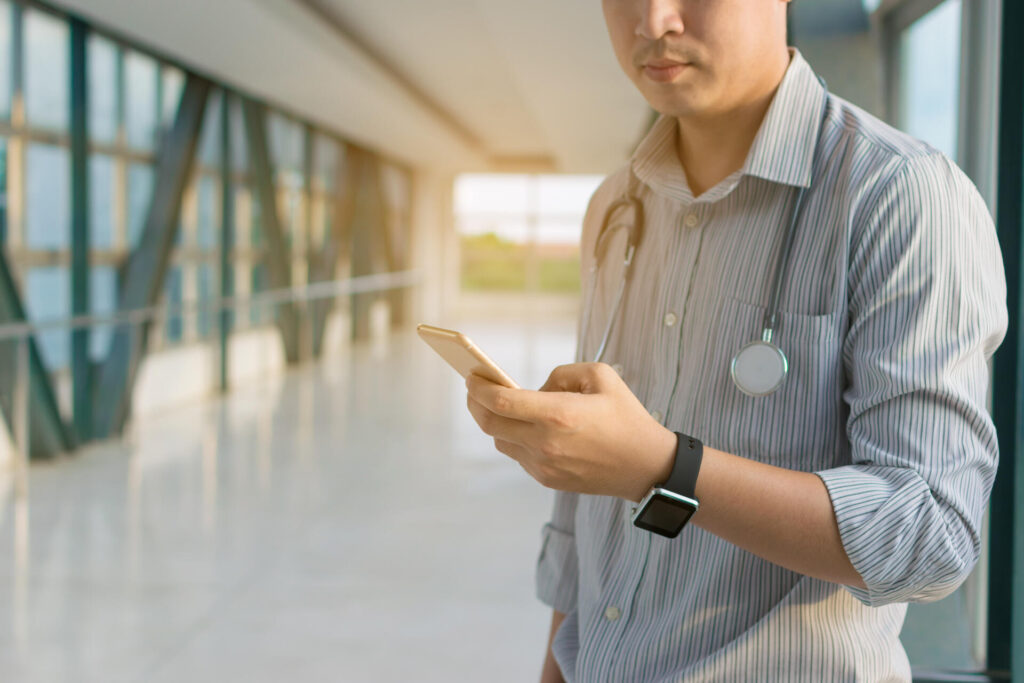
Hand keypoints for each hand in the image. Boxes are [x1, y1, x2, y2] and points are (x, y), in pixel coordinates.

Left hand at [465, 362, 676, 501]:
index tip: (470, 375)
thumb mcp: (600, 376)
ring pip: (501, 441)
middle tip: (473, 388)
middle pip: (490, 424)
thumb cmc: (626, 416)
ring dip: (494, 422)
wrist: (646, 465)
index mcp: (558, 414)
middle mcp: (546, 442)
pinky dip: (513, 438)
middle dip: (475, 403)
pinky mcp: (548, 479)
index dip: (479, 387)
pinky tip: (521, 426)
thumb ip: (561, 374)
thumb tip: (533, 389)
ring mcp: (545, 464)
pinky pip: (518, 455)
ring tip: (497, 405)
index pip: (501, 401)